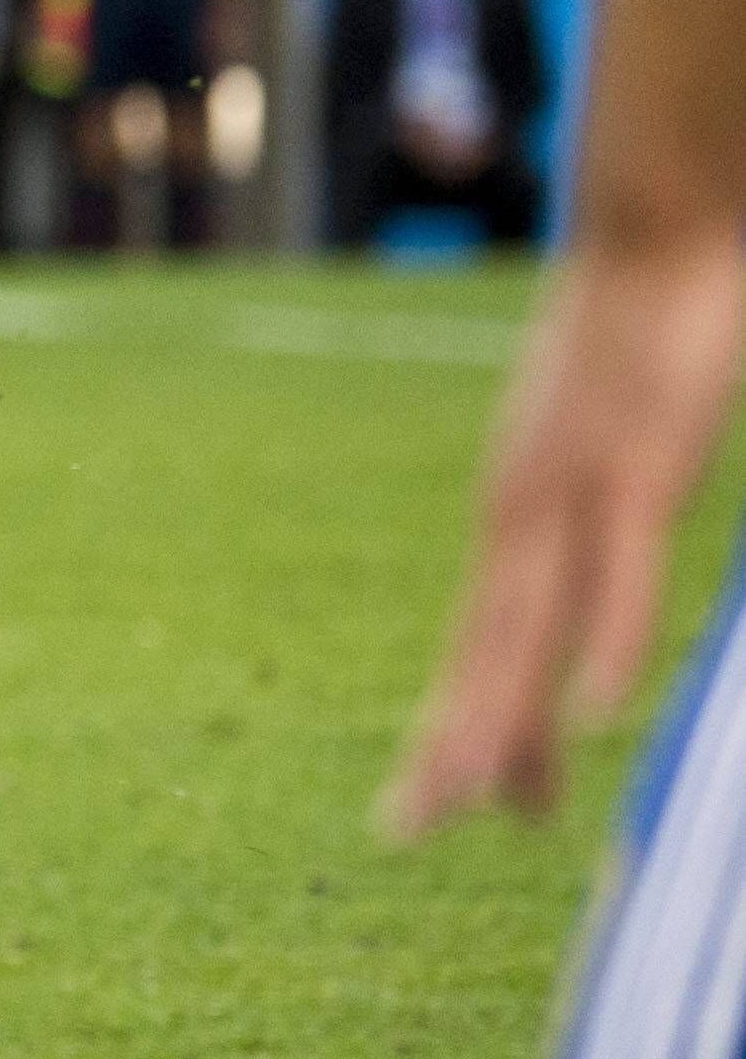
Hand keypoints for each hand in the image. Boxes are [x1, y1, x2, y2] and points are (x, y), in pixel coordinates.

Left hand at [382, 241, 745, 835]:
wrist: (654, 228)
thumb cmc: (635, 343)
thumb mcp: (607, 446)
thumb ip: (595, 523)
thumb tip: (591, 594)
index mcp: (519, 509)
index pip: (481, 641)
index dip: (462, 726)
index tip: (437, 808)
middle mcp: (524, 506)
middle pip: (481, 647)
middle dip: (450, 743)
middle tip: (404, 830)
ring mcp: (574, 486)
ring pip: (529, 623)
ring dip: (502, 714)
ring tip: (472, 799)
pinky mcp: (637, 461)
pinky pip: (620, 569)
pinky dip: (606, 641)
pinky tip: (595, 709)